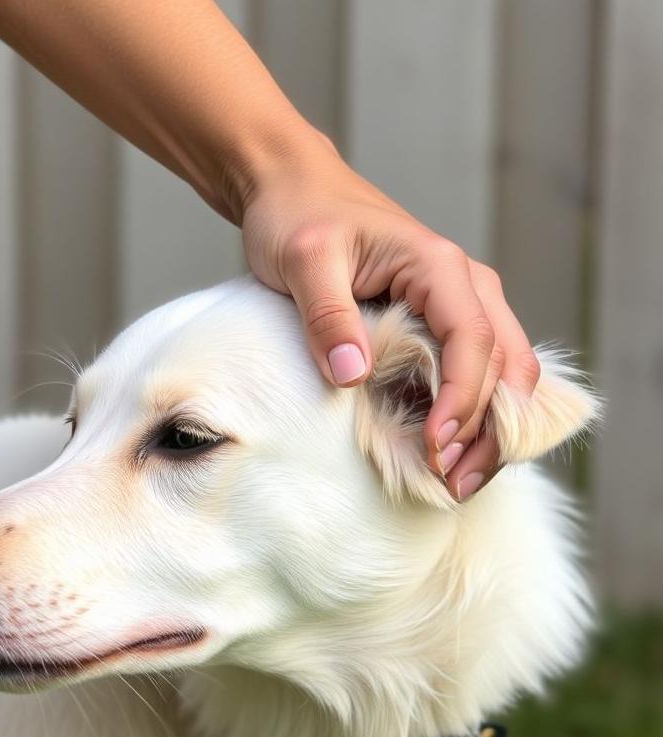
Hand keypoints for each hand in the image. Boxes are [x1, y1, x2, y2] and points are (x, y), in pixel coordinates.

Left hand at [240, 137, 540, 500]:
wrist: (292, 190)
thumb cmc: (296, 216)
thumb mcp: (303, 260)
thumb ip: (328, 316)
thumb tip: (354, 375)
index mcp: (438, 267)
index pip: (473, 342)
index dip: (464, 400)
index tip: (436, 448)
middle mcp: (464, 287)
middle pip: (506, 367)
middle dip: (487, 431)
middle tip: (453, 486)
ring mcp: (456, 306)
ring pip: (502, 375)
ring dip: (487, 431)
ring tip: (455, 483)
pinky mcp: (438, 324)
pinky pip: (472, 374)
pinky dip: (469, 416)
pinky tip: (443, 453)